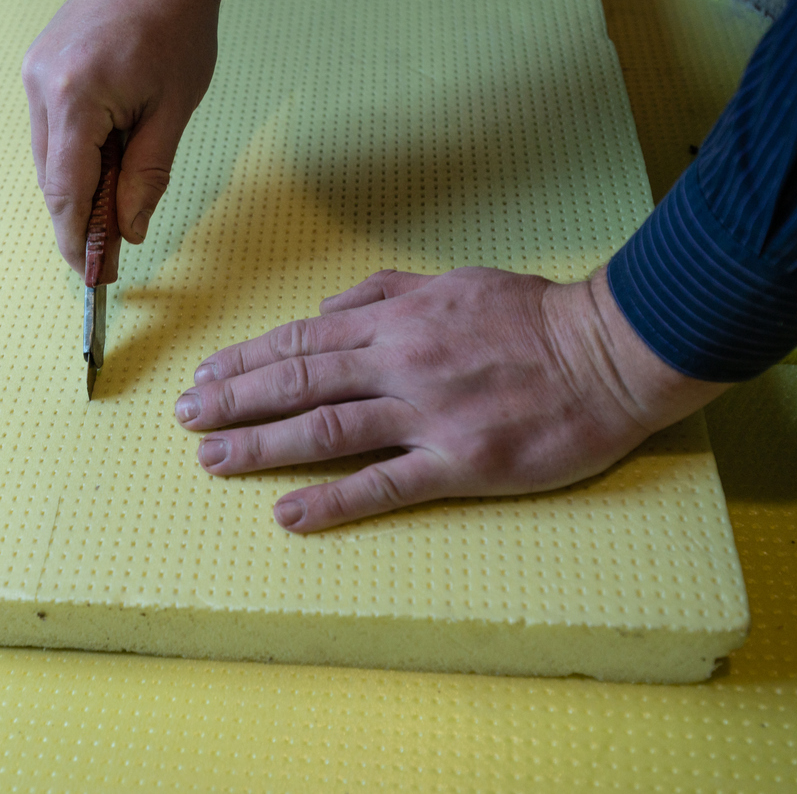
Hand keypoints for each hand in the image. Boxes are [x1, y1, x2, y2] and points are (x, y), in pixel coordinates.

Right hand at [22, 0, 234, 280]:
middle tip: (108, 256)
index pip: (67, 190)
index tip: (90, 274)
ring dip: (77, 190)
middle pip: (51, 179)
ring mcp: (33, 73)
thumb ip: (147, 175)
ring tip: (112, 214)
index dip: (76, 239)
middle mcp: (42, 85)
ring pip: (47, 158)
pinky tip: (102, 169)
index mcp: (76, 96)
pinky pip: (49, 131)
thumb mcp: (174, 111)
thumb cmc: (176, 26)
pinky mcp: (38, 66)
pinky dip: (73, 158)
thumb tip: (128, 229)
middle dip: (78, 221)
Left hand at [175, 267, 730, 532]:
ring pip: (328, 429)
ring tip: (212, 461)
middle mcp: (401, 363)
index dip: (248, 360)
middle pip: (300, 382)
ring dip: (263, 446)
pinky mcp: (462, 463)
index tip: (204, 376)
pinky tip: (288, 515)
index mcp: (397, 320)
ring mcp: (428, 415)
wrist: (611, 350)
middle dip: (235, 401)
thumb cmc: (532, 313)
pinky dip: (333, 500)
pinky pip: (386, 484)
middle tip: (185, 419)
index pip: (303, 340)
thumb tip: (327, 312)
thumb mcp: (452, 280)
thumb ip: (384, 292)